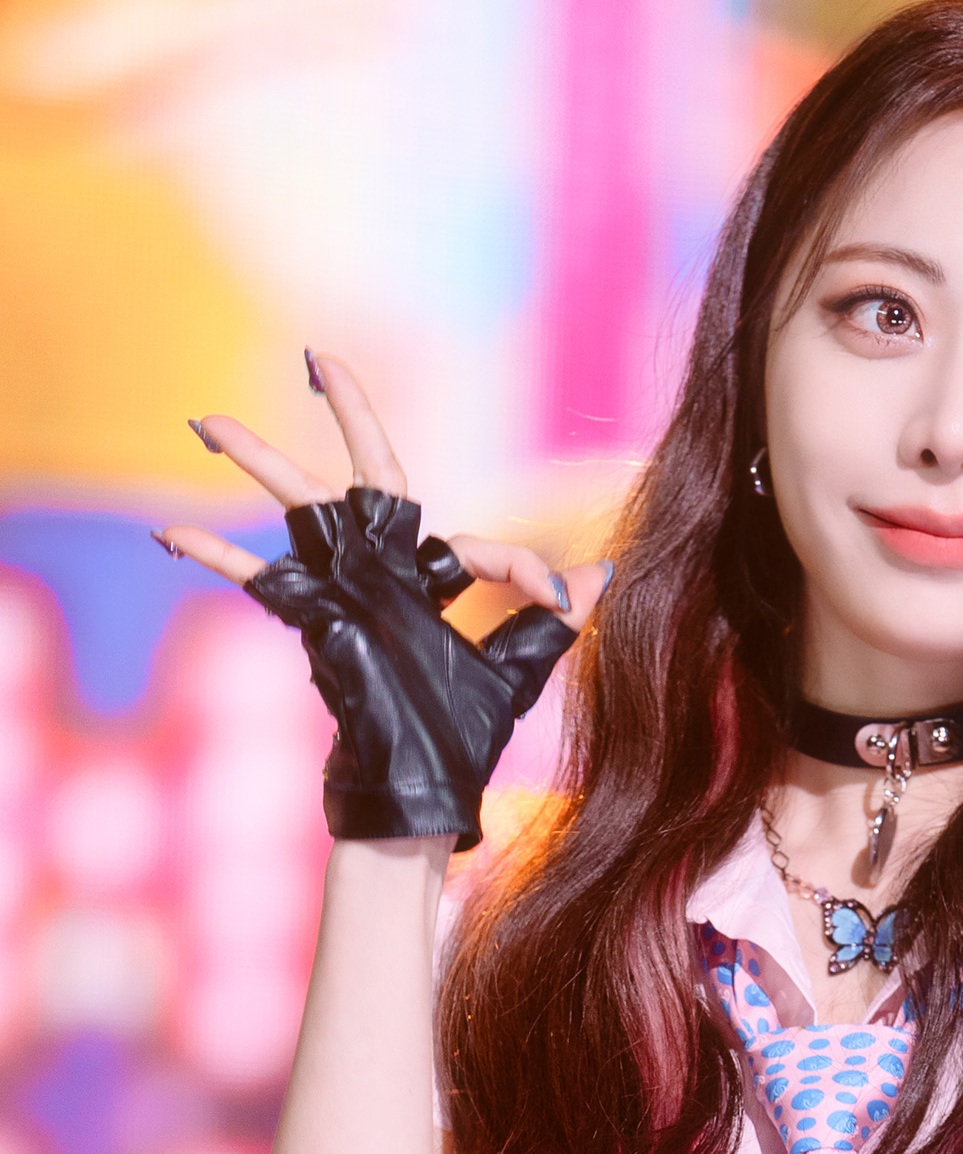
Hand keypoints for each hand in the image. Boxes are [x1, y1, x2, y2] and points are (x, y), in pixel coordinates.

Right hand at [157, 354, 610, 848]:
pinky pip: (261, 581)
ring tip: (209, 424)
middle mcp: (387, 577)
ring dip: (259, 464)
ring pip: (303, 510)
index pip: (475, 549)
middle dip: (351, 415)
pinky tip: (169, 535)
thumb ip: (549, 622)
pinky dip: (217, 559)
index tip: (558, 597)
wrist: (419, 796)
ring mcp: (345, 594)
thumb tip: (603, 574)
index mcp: (435, 585)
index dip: (524, 569)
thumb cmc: (459, 744)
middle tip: (318, 357)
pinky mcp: (315, 623)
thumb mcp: (514, 675)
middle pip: (371, 478)